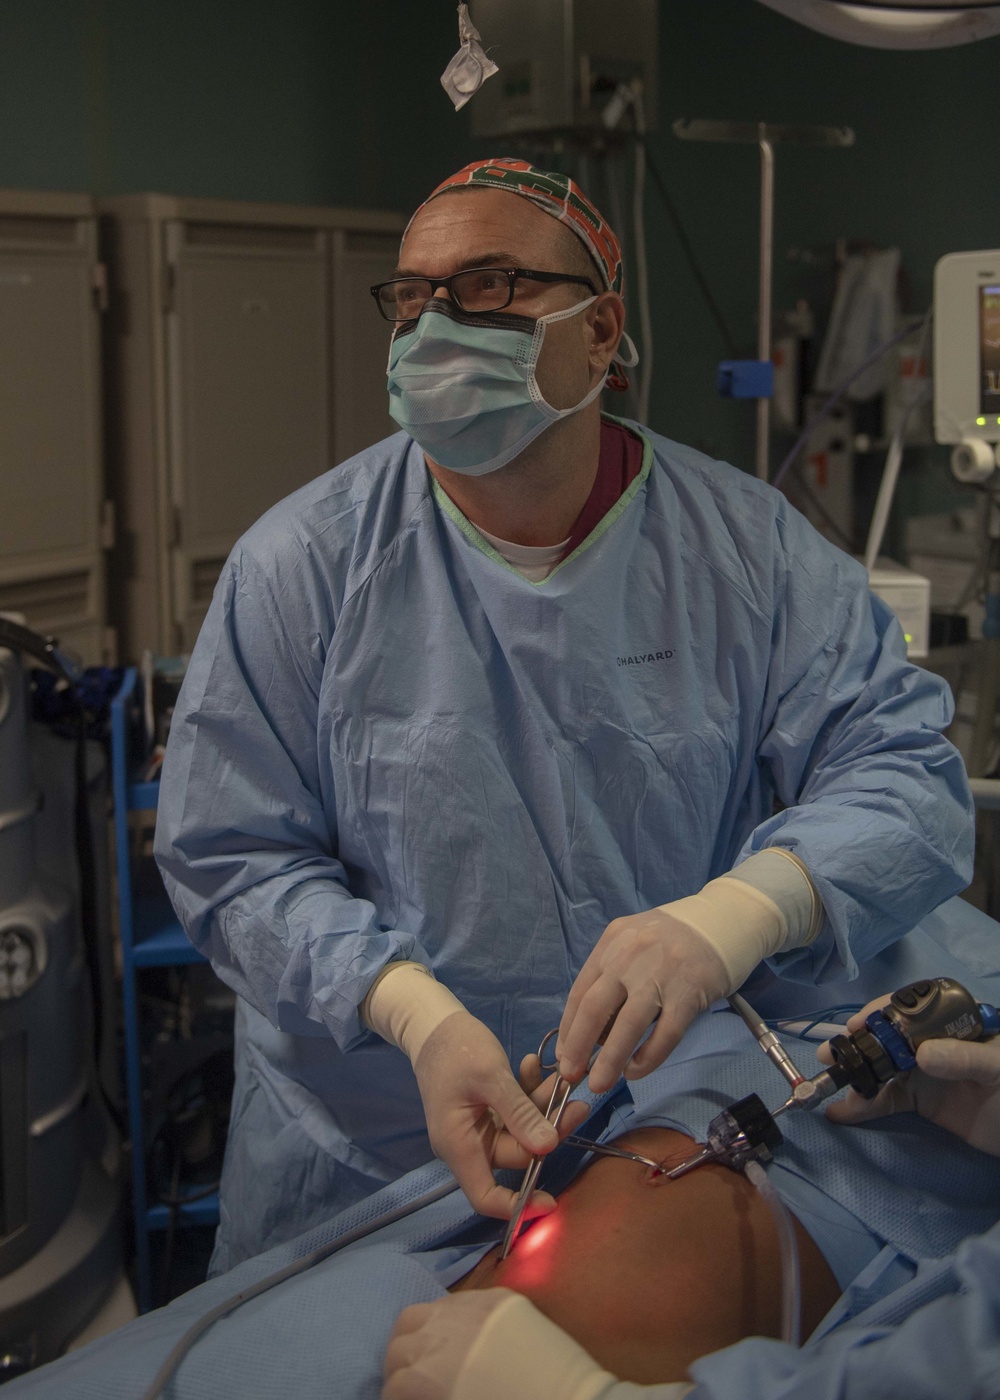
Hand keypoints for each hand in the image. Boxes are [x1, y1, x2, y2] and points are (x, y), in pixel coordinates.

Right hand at [382, 1289, 512, 1399]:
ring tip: (434, 1354)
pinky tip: (464, 1336)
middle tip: (413, 1381)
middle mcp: (442, 1334)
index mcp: (428, 1375)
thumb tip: (421, 1391)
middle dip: (400, 1364)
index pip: (393, 1384)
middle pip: (399, 1341)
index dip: (396, 1398)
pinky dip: (452, 1318)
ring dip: (421, 1334)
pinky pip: (460, 1301)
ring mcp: (471, 1309)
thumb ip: (432, 1395)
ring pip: (423, 1312)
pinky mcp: (498, 1298)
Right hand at [414, 1012, 589, 1217]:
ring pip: (522, 1132)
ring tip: (564, 1079)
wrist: (434, 1024)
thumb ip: (519, 1113)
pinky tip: (535, 1065)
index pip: (486, 1196)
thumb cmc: (455, 1050)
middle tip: (578, 1105)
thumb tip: (549, 1148)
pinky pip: (516, 1113)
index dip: (518, 1205)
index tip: (552, 1202)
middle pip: (516, 1156)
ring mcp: (480, 1127)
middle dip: (547, 1132)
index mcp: (459, 1145)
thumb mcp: (490, 1078)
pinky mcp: (489, 1110)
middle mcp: (469, 1144)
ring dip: (543, 1108)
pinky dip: (529, 1094)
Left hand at [557, 907, 730, 1093]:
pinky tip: (636, 1070)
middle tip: (572, 1075)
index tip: (565, 1057)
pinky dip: (647, 1058)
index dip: (569, 1030)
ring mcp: (661, 973)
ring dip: (610, 1060)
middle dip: (579, 1047)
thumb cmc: (672, 940)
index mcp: (612, 942)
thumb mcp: (633, 945)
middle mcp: (630, 955)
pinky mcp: (689, 992)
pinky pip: (665, 1034)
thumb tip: (593, 1033)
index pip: (580, 992)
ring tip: (600, 1083)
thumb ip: (612, 977)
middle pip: (595, 1008)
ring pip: (628, 1025)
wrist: (724, 922)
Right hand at [819, 997, 999, 1155]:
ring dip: (854, 1078)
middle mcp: (932, 1042)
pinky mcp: (920, 1102)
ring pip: (881, 1070)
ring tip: (828, 1088)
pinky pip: (886, 1101)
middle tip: (831, 1056)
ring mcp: (924, 1073)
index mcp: (952, 1021)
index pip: (911, 1007)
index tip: (858, 1027)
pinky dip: (862, 1107)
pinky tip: (841, 1113)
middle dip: (857, 1045)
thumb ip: (965, 1058)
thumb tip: (922, 1055)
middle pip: (887, 1037)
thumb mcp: (998, 1068)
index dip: (881, 1013)